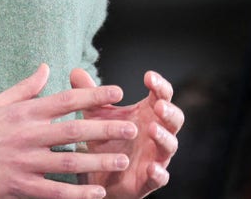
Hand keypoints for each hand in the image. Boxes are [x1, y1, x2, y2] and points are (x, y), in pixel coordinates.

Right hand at [0, 64, 139, 198]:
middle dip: (105, 128)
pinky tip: (97, 192)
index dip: (93, 95)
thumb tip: (46, 67)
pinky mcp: (18, 186)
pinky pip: (53, 191)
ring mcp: (23, 162)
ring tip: (123, 161)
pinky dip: (76, 193)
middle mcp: (26, 136)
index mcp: (24, 113)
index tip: (117, 91)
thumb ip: (25, 88)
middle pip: (73, 130)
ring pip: (67, 161)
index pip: (65, 100)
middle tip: (132, 128)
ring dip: (97, 161)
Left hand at [70, 69, 183, 198]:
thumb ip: (90, 95)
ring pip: (170, 145)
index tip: (148, 76)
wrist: (98, 175)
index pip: (161, 95)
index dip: (159, 85)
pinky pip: (161, 176)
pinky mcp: (149, 179)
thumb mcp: (96, 116)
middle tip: (159, 105)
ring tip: (152, 130)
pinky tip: (152, 168)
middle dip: (169, 111)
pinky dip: (159, 173)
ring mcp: (156, 156)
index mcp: (148, 114)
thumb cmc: (105, 140)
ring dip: (164, 137)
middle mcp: (157, 133)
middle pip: (175, 119)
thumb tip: (75, 72)